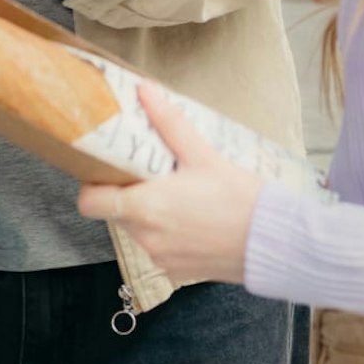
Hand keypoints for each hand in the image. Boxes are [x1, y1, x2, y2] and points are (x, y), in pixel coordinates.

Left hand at [77, 84, 263, 286]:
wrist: (275, 243)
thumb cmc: (240, 199)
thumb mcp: (202, 154)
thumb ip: (167, 122)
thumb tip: (144, 91)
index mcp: (145, 208)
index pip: (89, 202)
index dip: (93, 183)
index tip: (107, 168)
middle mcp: (147, 238)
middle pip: (115, 212)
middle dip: (127, 191)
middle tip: (148, 170)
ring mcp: (162, 258)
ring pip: (138, 229)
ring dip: (148, 211)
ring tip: (175, 190)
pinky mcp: (179, 272)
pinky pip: (159, 247)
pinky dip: (167, 231)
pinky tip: (191, 215)